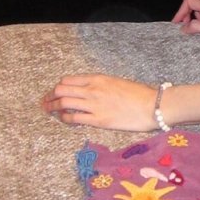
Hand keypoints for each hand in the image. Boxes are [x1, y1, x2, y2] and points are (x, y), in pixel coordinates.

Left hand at [41, 73, 155, 129]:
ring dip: (52, 107)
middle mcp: (92, 89)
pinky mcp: (98, 120)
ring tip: (49, 111)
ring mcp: (94, 104)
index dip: (57, 87)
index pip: (68, 80)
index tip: (53, 93)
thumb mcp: (118, 83)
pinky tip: (64, 120)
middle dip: (50, 97)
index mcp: (98, 78)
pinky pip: (74, 117)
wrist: (153, 105)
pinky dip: (65, 118)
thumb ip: (102, 85)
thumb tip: (91, 91)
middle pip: (61, 90)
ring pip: (63, 103)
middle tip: (45, 103)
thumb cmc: (141, 95)